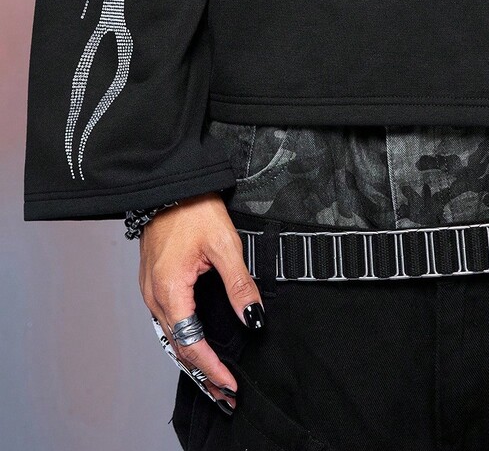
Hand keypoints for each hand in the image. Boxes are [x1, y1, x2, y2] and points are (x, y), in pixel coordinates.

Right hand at [138, 192, 264, 410]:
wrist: (171, 184)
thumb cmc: (194, 209)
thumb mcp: (225, 246)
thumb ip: (239, 285)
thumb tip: (253, 318)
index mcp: (169, 289)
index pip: (190, 342)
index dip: (210, 367)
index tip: (229, 383)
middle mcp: (154, 295)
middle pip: (177, 345)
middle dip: (201, 371)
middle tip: (224, 390)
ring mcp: (150, 289)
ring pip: (169, 335)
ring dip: (191, 357)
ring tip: (212, 375)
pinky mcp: (153, 281)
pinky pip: (166, 320)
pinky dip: (182, 338)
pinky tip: (194, 344)